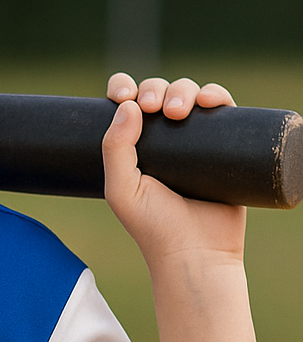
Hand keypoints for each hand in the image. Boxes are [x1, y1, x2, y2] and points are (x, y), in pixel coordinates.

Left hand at [102, 71, 245, 268]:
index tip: (124, 95)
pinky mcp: (226, 145)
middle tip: (154, 107)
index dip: (123, 89)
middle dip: (155, 89)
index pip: (126, 105)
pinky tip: (210, 101)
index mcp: (134, 146)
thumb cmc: (154, 228)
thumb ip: (115, 150)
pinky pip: (223, 108)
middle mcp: (164, 139)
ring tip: (180, 109)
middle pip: (159, 93)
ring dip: (184, 89)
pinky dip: (217, 95)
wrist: (197, 252)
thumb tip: (128, 104)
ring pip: (190, 95)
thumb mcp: (122, 190)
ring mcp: (196, 141)